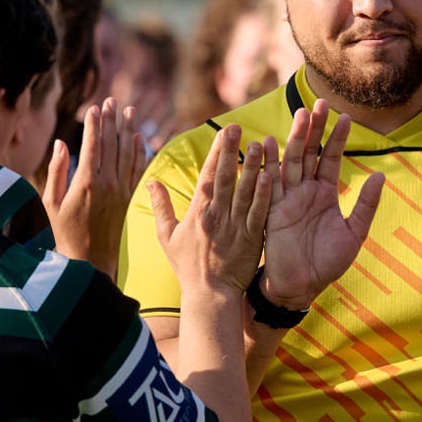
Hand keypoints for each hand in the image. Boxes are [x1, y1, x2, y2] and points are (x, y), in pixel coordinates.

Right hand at [45, 99, 151, 277]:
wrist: (91, 259)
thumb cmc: (65, 232)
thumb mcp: (51, 203)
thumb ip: (56, 171)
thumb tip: (61, 143)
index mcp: (86, 182)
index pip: (92, 145)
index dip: (94, 124)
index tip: (95, 107)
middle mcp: (107, 183)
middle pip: (111, 144)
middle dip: (112, 120)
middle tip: (113, 100)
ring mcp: (121, 191)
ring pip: (127, 154)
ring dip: (128, 131)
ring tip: (130, 111)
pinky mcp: (130, 198)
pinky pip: (138, 171)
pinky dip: (140, 154)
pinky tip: (140, 140)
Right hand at [149, 124, 273, 296]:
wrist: (209, 295)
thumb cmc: (187, 266)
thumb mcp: (166, 236)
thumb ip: (160, 207)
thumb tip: (151, 182)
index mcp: (198, 213)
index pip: (206, 176)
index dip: (215, 153)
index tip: (222, 132)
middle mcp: (217, 216)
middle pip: (225, 177)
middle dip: (230, 150)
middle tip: (237, 126)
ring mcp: (235, 226)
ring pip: (244, 191)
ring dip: (252, 166)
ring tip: (258, 143)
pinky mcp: (252, 238)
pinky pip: (259, 212)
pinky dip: (264, 194)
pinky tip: (270, 176)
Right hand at [259, 100, 384, 310]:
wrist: (301, 285)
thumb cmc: (328, 262)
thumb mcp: (353, 233)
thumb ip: (365, 205)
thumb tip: (379, 177)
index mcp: (325, 193)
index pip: (331, 158)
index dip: (337, 138)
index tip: (345, 116)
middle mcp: (305, 190)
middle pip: (309, 152)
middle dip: (314, 128)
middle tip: (319, 103)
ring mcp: (287, 197)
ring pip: (291, 161)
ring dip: (295, 138)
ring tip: (300, 114)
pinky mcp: (271, 209)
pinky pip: (270, 183)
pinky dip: (268, 164)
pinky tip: (267, 144)